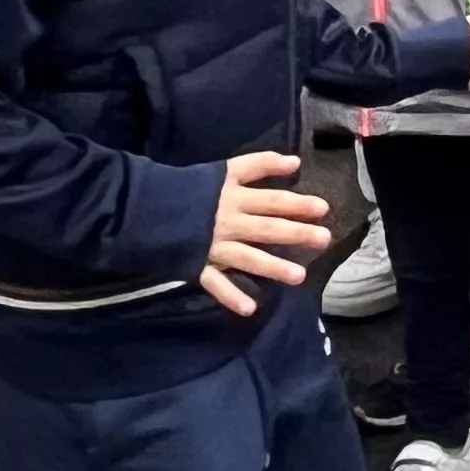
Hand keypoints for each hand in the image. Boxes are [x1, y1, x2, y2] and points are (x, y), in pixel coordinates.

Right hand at [198, 148, 330, 316]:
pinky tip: (250, 309)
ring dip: (273, 267)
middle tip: (324, 239)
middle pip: (267, 228)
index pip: (271, 199)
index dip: (297, 203)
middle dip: (296, 233)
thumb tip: (295, 161)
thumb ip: (260, 165)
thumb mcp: (225, 170)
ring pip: (248, 258)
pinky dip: (231, 296)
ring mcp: (214, 246)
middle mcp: (228, 221)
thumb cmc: (188, 187)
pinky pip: (215, 284)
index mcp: (234, 196)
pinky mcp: (197, 265)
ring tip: (299, 277)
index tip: (323, 208)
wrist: (144, 206)